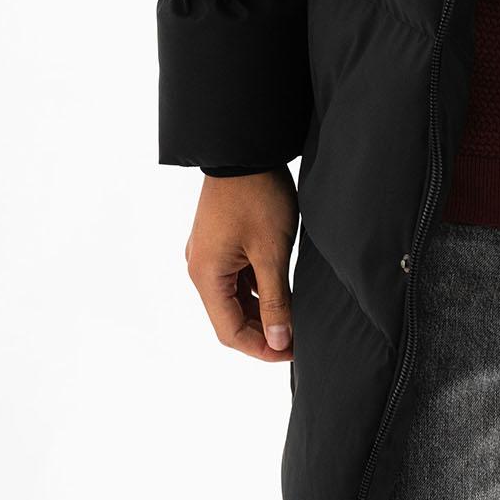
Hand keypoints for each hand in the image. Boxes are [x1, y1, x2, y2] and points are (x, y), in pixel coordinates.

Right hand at [186, 168, 298, 360]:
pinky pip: (235, 277)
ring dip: (261, 310)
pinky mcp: (218, 241)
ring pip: (234, 297)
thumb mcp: (272, 252)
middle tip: (298, 336)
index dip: (262, 348)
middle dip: (263, 331)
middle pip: (230, 317)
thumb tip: (280, 341)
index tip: (291, 351)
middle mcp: (201, 268)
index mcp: (206, 276)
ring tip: (294, 315)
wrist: (245, 148)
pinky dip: (257, 288)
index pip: (230, 332)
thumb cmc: (257, 197)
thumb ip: (276, 300)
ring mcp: (208, 254)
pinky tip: (282, 290)